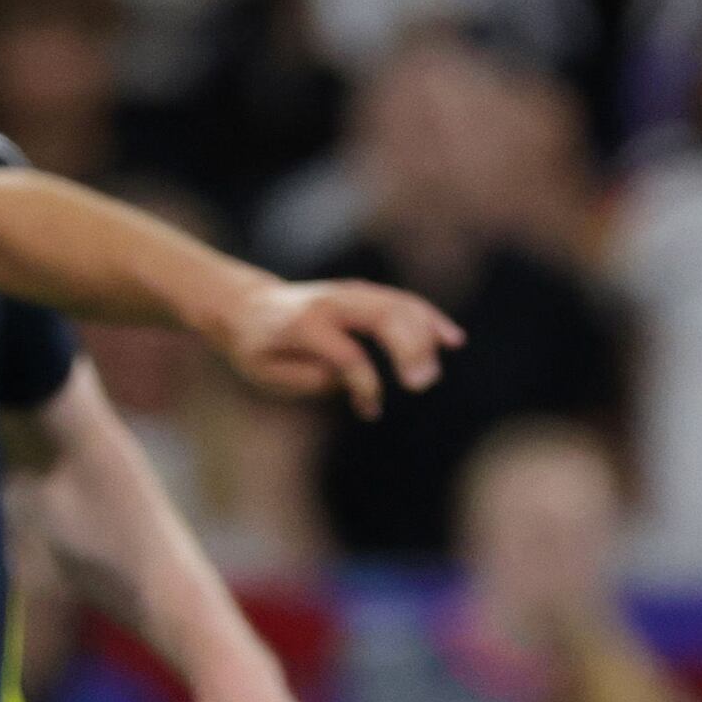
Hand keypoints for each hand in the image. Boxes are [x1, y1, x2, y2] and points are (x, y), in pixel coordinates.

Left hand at [207, 276, 457, 412]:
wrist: (248, 306)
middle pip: (382, 317)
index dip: (364, 382)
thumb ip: (306, 378)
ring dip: (425, 337)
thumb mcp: (265, 371)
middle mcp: (331, 302)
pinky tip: (453, 340)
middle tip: (422, 384)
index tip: (369, 408)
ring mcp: (351, 293)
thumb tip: (349, 380)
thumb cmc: (257, 346)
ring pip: (398, 306)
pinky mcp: (366, 294)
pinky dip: (429, 319)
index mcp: (303, 324)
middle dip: (408, 349)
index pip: (345, 352)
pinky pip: (404, 303)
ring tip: (433, 373)